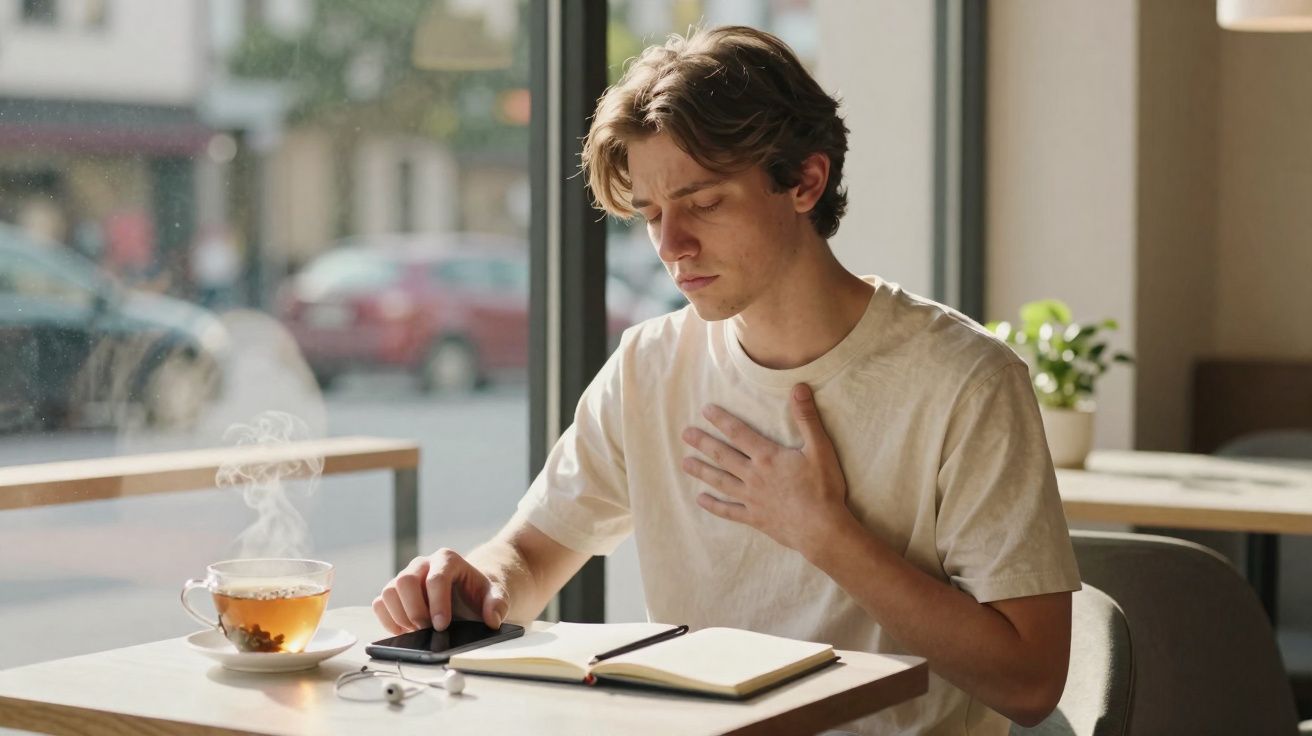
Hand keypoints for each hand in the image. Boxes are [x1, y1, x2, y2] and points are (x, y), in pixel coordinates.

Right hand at [373, 549, 509, 633]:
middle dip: (415, 610)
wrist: (467, 594)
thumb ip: (498, 604)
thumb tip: (492, 619)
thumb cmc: (479, 593)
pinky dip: (388, 620)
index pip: (436, 578)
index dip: (437, 603)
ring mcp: (405, 577)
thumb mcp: (496, 595)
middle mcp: (422, 564)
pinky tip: (405, 631)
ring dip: (400, 616)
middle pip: (405, 580)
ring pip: (389, 591)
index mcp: (447, 559)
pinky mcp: (394, 593)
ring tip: (418, 631)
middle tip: (427, 630)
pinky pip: (380, 603)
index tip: (441, 626)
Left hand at [680, 383, 853, 555]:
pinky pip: (729, 511)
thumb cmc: (823, 488)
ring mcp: (751, 498)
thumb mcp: (820, 448)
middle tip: (685, 434)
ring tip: (685, 463)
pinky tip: (700, 500)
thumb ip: (807, 418)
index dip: (721, 420)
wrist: (822, 529)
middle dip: (703, 443)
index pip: (739, 433)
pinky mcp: (754, 518)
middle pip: (723, 456)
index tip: (705, 411)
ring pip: (721, 481)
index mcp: (768, 457)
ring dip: (702, 471)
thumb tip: (798, 387)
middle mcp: (754, 476)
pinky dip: (714, 506)